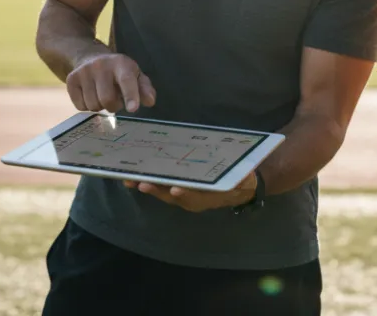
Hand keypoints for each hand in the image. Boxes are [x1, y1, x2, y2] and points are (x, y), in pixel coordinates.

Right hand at [66, 52, 156, 112]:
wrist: (90, 57)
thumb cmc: (118, 71)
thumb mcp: (135, 75)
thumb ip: (144, 88)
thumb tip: (150, 101)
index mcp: (121, 63)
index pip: (126, 80)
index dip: (130, 95)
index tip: (132, 109)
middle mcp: (101, 65)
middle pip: (107, 99)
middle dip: (113, 106)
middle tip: (115, 99)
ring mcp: (84, 71)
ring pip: (93, 105)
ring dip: (100, 106)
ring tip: (102, 95)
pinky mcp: (71, 79)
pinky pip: (80, 106)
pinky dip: (87, 106)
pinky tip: (90, 94)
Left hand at [123, 167, 257, 212]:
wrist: (238, 188)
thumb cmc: (240, 180)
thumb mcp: (245, 180)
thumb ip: (243, 179)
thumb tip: (246, 176)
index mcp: (209, 197)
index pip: (196, 196)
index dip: (186, 193)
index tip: (176, 190)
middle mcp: (193, 200)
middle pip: (172, 196)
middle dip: (157, 190)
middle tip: (141, 184)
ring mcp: (183, 196)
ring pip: (163, 193)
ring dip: (147, 187)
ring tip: (130, 180)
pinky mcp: (177, 190)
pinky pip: (161, 188)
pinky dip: (149, 183)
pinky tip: (136, 176)